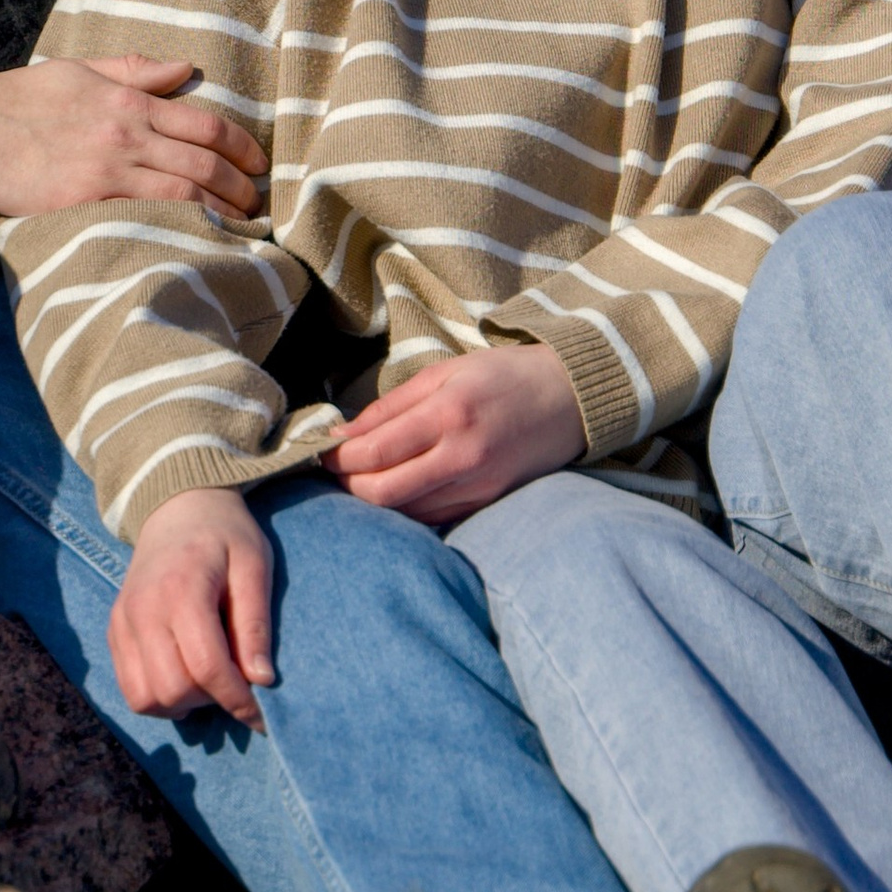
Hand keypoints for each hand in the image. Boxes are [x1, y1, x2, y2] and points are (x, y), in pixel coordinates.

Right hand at [0, 55, 267, 219]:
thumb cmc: (19, 100)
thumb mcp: (79, 70)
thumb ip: (134, 70)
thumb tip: (185, 68)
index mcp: (127, 100)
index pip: (204, 125)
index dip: (242, 147)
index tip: (259, 165)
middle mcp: (126, 133)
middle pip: (205, 162)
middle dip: (242, 186)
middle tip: (260, 203)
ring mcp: (107, 169)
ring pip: (186, 193)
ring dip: (222, 212)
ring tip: (242, 226)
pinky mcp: (85, 201)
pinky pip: (147, 216)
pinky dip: (181, 227)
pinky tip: (200, 240)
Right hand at [109, 487, 275, 727]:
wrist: (177, 507)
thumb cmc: (225, 535)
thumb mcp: (254, 566)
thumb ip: (256, 624)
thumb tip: (262, 680)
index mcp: (182, 591)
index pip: (206, 666)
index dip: (237, 700)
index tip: (261, 715)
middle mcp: (142, 610)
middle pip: (173, 689)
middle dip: (211, 700)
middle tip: (234, 684)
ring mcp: (122, 623)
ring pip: (146, 698)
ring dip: (182, 703)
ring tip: (208, 681)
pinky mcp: (113, 632)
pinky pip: (130, 689)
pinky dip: (159, 697)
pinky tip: (184, 677)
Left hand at [322, 343, 584, 528]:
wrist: (571, 398)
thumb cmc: (504, 376)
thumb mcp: (445, 373)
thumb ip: (391, 405)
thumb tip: (343, 435)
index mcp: (449, 414)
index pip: (375, 452)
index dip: (338, 458)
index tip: (321, 453)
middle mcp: (463, 456)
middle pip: (383, 492)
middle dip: (348, 486)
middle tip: (335, 472)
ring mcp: (478, 485)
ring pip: (405, 511)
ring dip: (373, 500)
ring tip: (359, 480)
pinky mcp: (488, 503)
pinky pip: (433, 517)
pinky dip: (406, 509)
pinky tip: (395, 492)